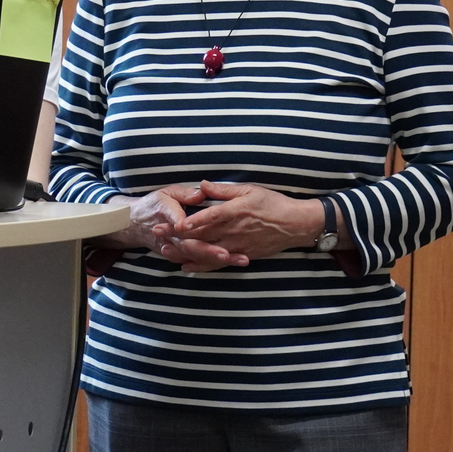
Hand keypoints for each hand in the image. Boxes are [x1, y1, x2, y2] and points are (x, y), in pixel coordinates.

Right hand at [109, 184, 246, 272]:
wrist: (135, 223)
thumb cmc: (156, 204)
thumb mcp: (168, 192)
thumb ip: (184, 194)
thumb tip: (201, 193)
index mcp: (167, 214)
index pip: (178, 221)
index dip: (188, 226)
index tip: (197, 228)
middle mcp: (169, 235)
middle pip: (189, 245)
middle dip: (209, 250)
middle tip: (228, 254)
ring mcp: (172, 248)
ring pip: (195, 256)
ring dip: (216, 260)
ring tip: (238, 260)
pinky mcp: (176, 255)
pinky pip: (194, 261)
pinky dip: (211, 264)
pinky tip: (230, 264)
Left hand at [170, 181, 326, 263]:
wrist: (295, 225)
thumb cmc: (273, 203)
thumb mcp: (249, 190)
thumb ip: (223, 190)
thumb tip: (202, 185)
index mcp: (235, 211)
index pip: (208, 218)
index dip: (189, 221)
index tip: (172, 222)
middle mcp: (233, 231)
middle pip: (202, 235)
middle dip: (178, 235)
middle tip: (157, 233)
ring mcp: (237, 246)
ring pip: (207, 251)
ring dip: (185, 252)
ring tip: (166, 251)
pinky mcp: (241, 255)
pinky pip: (218, 263)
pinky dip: (202, 265)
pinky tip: (187, 266)